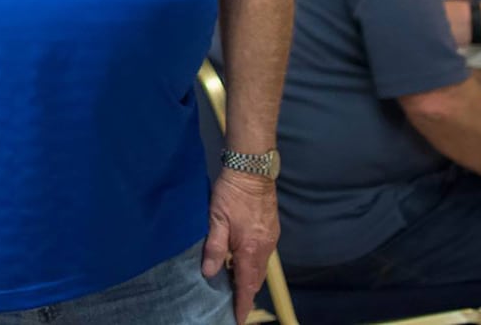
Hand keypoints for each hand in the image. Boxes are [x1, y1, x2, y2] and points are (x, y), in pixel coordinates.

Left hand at [202, 169, 277, 324]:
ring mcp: (270, 240)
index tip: (237, 318)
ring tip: (233, 287)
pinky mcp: (271, 231)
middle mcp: (265, 249)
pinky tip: (240, 263)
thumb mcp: (216, 220)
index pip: (247, 286)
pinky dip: (252, 265)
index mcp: (251, 250)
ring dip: (248, 279)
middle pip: (255, 280)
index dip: (242, 304)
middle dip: (245, 294)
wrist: (251, 171)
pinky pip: (262, 257)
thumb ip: (214, 248)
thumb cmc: (231, 194)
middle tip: (232, 304)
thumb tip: (209, 273)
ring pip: (259, 269)